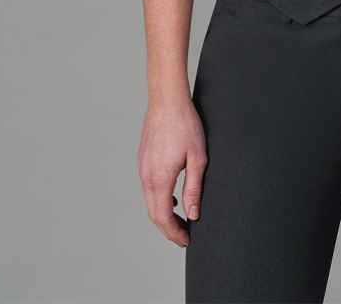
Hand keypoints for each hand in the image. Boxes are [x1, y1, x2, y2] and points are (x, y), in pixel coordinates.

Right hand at [138, 99, 207, 246]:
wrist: (167, 100)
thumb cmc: (185, 124)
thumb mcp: (198, 157)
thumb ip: (194, 188)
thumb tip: (193, 213)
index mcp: (160, 178)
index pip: (163, 217)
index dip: (174, 233)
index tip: (186, 240)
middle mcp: (147, 176)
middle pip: (154, 213)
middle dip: (168, 228)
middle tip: (184, 235)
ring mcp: (142, 167)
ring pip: (150, 201)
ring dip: (163, 213)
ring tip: (181, 218)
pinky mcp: (143, 160)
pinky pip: (148, 187)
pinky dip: (159, 199)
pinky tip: (173, 196)